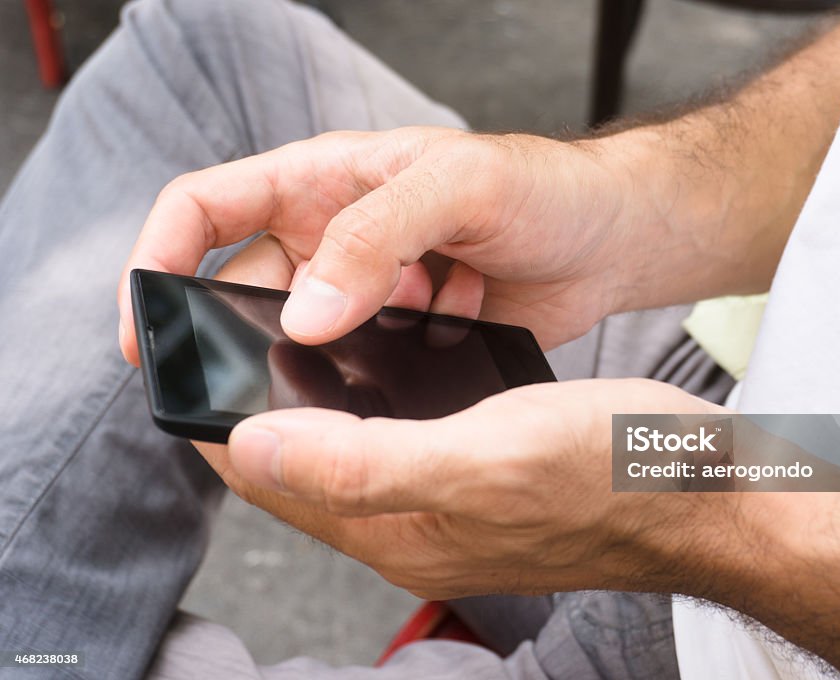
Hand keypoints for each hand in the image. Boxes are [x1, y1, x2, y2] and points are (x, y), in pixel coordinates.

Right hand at [119, 127, 636, 364]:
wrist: (611, 239)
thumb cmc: (543, 187)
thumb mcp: (460, 185)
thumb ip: (378, 235)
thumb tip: (306, 310)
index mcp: (324, 179)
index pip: (205, 207)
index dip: (158, 258)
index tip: (142, 325)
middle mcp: (334, 236)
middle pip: (246, 288)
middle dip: (253, 331)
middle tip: (289, 366)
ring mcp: (367, 291)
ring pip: (304, 339)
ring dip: (334, 358)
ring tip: (402, 337)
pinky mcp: (402, 337)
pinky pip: (357, 370)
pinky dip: (378, 377)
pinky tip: (431, 353)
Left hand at [195, 375, 722, 597]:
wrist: (703, 489)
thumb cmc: (610, 471)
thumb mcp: (483, 454)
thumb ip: (359, 460)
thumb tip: (253, 447)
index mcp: (392, 528)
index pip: (265, 475)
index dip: (221, 413)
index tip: (204, 347)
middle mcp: (407, 525)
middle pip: (297, 464)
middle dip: (260, 400)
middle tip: (250, 323)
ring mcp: (442, 506)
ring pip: (344, 448)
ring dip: (314, 397)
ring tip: (305, 330)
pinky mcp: (475, 481)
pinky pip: (395, 440)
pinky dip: (373, 398)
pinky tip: (387, 356)